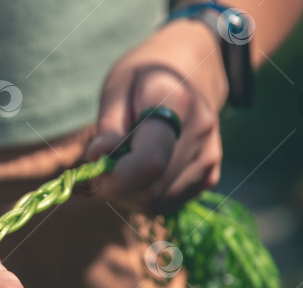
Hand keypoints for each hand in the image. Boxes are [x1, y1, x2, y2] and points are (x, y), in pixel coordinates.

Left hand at [86, 19, 228, 213]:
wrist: (193, 70)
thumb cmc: (145, 76)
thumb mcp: (118, 87)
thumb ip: (109, 125)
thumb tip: (96, 158)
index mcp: (177, 105)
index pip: (149, 162)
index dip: (116, 179)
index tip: (93, 174)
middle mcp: (200, 134)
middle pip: (150, 189)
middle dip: (117, 188)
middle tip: (103, 166)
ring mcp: (209, 157)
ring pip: (157, 202)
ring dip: (129, 193)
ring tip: (124, 162)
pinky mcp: (209, 175)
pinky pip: (168, 201)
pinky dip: (146, 195)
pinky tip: (142, 169)